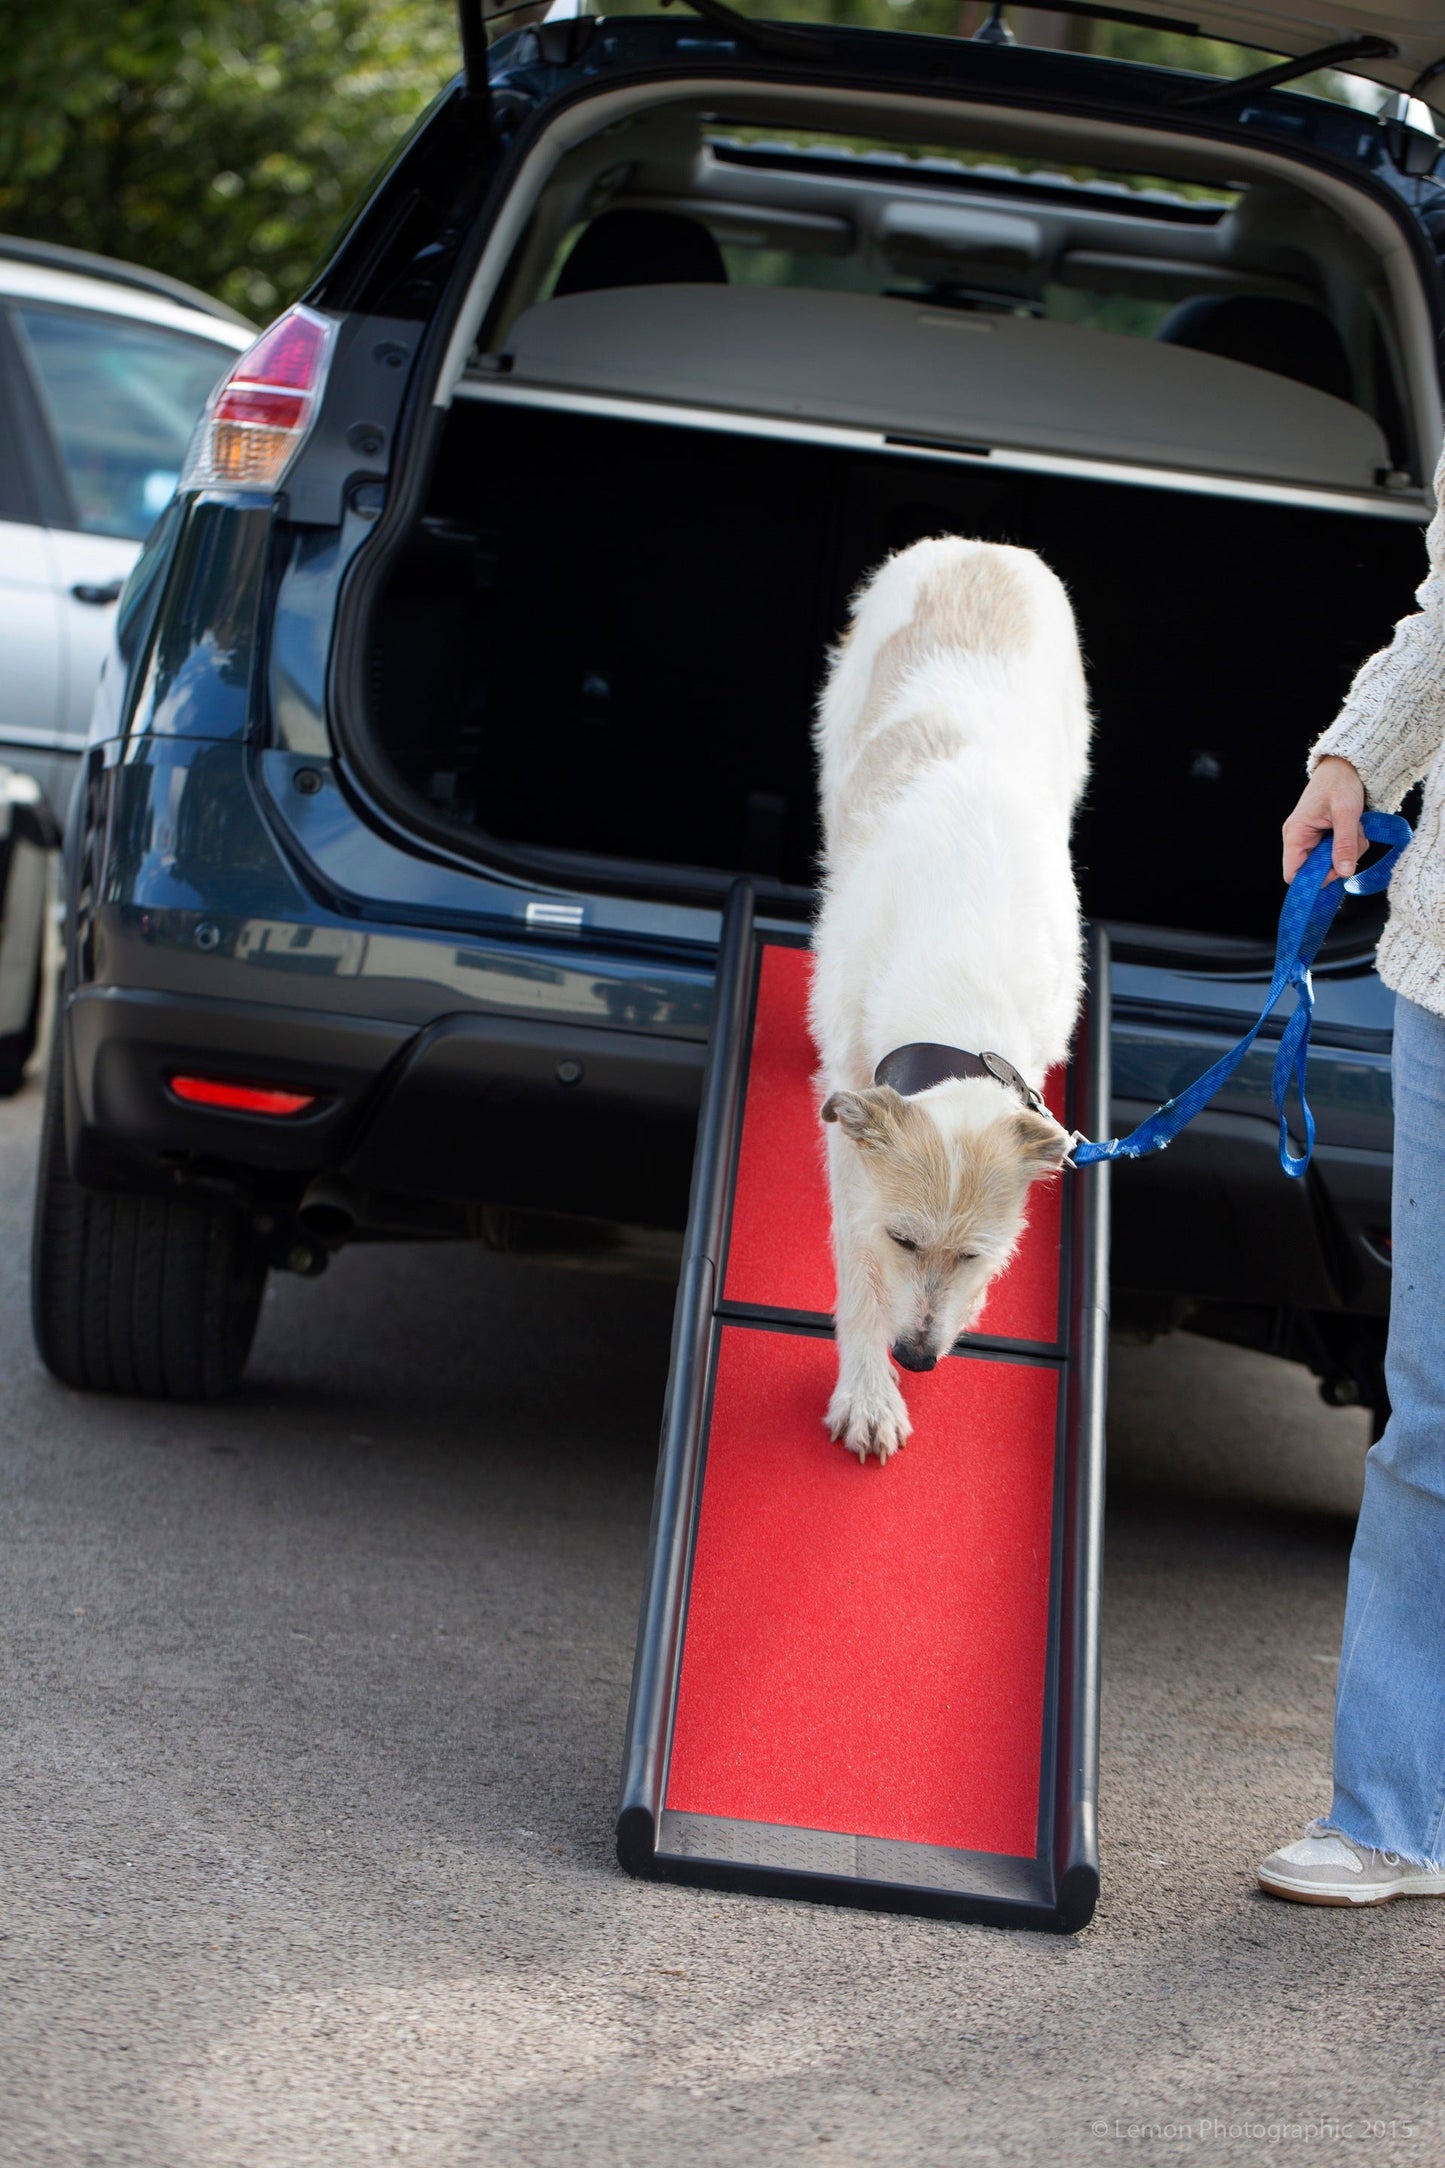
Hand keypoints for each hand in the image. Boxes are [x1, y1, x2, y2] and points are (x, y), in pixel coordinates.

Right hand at [1282, 756, 1366, 885]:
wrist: (1346, 765)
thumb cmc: (1340, 782)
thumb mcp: (1346, 813)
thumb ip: (1344, 844)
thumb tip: (1344, 873)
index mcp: (1295, 834)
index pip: (1293, 874)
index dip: (1314, 880)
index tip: (1338, 870)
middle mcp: (1299, 839)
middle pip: (1316, 870)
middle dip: (1339, 861)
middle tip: (1354, 842)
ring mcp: (1312, 838)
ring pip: (1329, 862)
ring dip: (1348, 851)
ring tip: (1356, 829)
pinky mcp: (1323, 836)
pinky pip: (1336, 851)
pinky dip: (1350, 845)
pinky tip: (1354, 828)